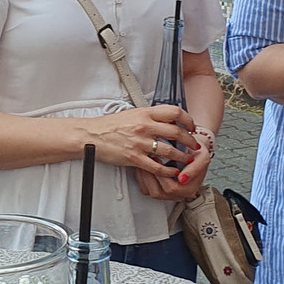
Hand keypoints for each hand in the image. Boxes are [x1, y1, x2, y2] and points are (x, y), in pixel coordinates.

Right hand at [84, 105, 198, 182]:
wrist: (90, 136)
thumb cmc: (108, 126)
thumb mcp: (131, 114)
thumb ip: (148, 116)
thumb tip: (163, 119)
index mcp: (145, 113)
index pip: (174, 112)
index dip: (187, 119)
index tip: (191, 126)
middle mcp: (145, 127)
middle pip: (177, 132)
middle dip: (189, 140)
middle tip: (193, 145)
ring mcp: (140, 143)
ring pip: (170, 151)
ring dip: (182, 156)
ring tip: (186, 159)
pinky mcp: (135, 158)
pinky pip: (157, 166)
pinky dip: (168, 170)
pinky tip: (172, 171)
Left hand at [137, 142, 210, 202]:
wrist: (192, 150)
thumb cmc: (196, 153)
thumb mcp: (202, 157)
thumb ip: (195, 168)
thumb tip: (182, 179)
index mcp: (189, 189)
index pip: (172, 188)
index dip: (163, 175)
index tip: (158, 159)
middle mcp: (178, 195)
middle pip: (158, 192)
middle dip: (150, 176)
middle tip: (147, 161)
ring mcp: (168, 194)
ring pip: (150, 192)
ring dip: (144, 177)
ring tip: (143, 163)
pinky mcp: (159, 190)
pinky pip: (146, 189)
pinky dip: (142, 179)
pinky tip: (143, 167)